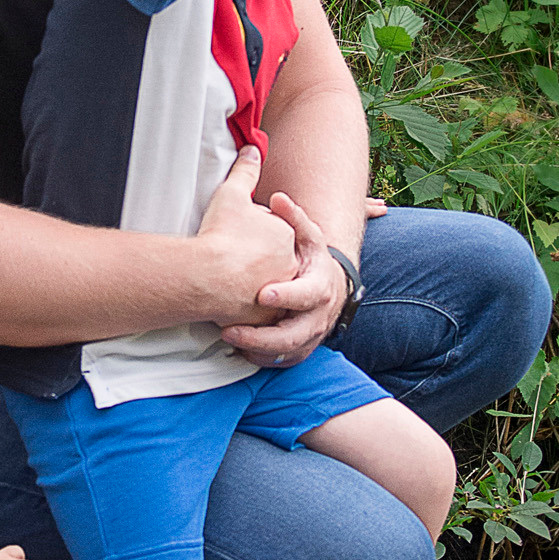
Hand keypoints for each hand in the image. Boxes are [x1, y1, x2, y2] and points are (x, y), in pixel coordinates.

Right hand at [193, 148, 298, 325]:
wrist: (209, 275)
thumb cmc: (220, 234)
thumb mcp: (232, 194)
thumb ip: (245, 171)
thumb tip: (252, 149)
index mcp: (287, 237)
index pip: (278, 234)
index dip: (259, 234)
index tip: (243, 237)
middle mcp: (290, 267)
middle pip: (277, 265)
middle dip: (262, 266)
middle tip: (240, 265)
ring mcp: (280, 296)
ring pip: (271, 294)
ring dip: (257, 294)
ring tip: (236, 292)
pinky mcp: (266, 319)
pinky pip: (261, 319)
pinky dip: (250, 318)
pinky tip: (234, 314)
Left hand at [221, 190, 350, 364]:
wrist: (330, 288)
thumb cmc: (310, 260)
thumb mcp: (308, 236)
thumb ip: (294, 217)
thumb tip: (277, 197)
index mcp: (321, 286)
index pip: (307, 294)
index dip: (287, 296)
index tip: (262, 294)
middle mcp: (319, 316)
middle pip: (294, 334)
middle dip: (262, 335)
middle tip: (230, 330)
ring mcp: (311, 337)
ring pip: (286, 352)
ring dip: (256, 350)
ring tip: (228, 339)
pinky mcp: (300, 351)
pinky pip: (281, 362)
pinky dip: (260, 359)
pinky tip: (238, 351)